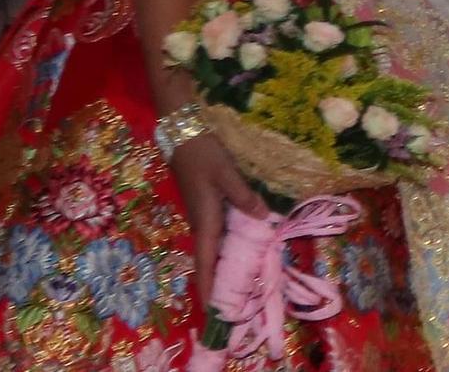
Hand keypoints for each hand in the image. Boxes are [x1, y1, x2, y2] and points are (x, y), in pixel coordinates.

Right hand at [170, 134, 267, 301]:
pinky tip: (242, 251)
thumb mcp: (226, 174)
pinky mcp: (206, 207)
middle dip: (217, 285)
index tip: (212, 312)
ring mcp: (203, 216)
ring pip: (212, 250)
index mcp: (205, 221)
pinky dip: (226, 249)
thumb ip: (244, 197)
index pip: (204, 263)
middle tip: (233, 307)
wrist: (183, 134)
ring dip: (222, 269)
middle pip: (208, 262)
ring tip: (240, 288)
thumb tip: (264, 219)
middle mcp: (202, 224)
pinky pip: (216, 236)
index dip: (208, 288)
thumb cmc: (203, 155)